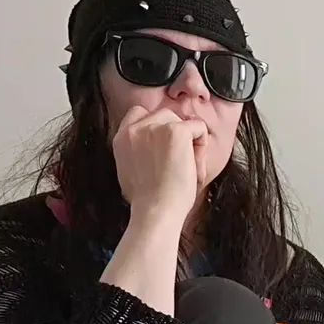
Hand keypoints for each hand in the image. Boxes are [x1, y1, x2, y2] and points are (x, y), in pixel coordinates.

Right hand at [110, 106, 206, 224]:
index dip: (157, 127)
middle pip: (165, 114)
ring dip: (190, 140)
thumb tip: (155, 144)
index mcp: (122, 137)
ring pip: (182, 120)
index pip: (139, 112)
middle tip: (179, 162)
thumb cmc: (147, 200)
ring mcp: (155, 127)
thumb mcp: (130, 170)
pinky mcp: (176, 131)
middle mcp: (136, 127)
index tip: (164, 149)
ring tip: (187, 165)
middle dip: (176, 133)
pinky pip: (199, 127)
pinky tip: (194, 165)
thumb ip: (138, 150)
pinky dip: (202, 145)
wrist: (156, 211)